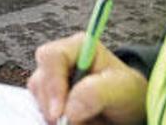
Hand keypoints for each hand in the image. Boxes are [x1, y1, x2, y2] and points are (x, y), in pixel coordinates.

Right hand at [27, 34, 147, 124]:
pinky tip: (74, 121)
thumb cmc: (126, 92)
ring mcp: (52, 79)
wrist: (127, 108)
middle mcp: (60, 60)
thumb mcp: (120, 89)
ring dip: (56, 115)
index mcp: (77, 47)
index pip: (51, 57)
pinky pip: (40, 109)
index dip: (52, 84)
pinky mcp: (49, 97)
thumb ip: (95, 93)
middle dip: (54, 105)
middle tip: (72, 122)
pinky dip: (54, 120)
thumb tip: (69, 109)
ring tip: (83, 120)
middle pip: (40, 80)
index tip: (59, 112)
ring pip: (38, 97)